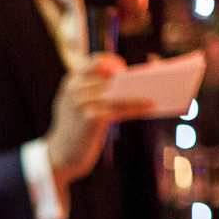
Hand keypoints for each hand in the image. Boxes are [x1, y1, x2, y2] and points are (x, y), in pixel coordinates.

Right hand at [45, 54, 152, 187]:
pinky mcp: (92, 118)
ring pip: (119, 93)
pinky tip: (150, 107)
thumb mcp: (78, 106)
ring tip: (158, 92)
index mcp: (70, 82)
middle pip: (112, 78)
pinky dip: (137, 107)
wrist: (59, 157)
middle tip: (155, 78)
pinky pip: (121, 109)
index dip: (112, 62)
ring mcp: (82, 103)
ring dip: (140, 92)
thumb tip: (131, 81)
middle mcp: (75, 89)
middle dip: (134, 79)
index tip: (124, 68)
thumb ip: (95, 91)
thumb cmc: (75, 131)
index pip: (95, 61)